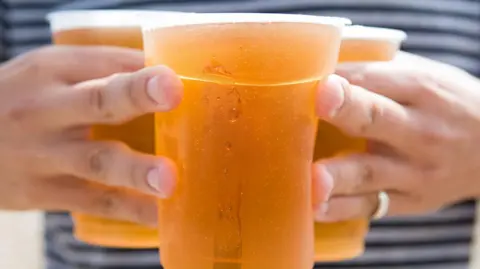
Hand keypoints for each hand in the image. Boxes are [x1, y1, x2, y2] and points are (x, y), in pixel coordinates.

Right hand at [0, 46, 182, 224]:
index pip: (104, 63)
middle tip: (172, 91)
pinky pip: (95, 201)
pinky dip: (130, 209)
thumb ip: (100, 69)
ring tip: (168, 179)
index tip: (174, 72)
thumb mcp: (48, 72)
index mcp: (52, 71)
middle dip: (136, 95)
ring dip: (135, 169)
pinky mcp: (46, 192)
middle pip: (96, 100)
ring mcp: (45, 155)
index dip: (141, 68)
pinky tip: (160, 214)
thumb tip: (161, 68)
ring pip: (96, 160)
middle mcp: (47, 109)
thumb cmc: (21, 99)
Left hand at [313, 52, 479, 221]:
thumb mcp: (425, 77)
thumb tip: (320, 66)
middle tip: (319, 101)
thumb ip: (378, 71)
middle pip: (376, 118)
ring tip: (314, 179)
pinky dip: (343, 208)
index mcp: (422, 89)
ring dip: (339, 176)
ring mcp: (415, 170)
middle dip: (347, 108)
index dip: (342, 77)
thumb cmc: (446, 105)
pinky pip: (372, 206)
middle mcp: (419, 130)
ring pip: (371, 172)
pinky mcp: (409, 200)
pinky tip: (317, 207)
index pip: (375, 79)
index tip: (315, 76)